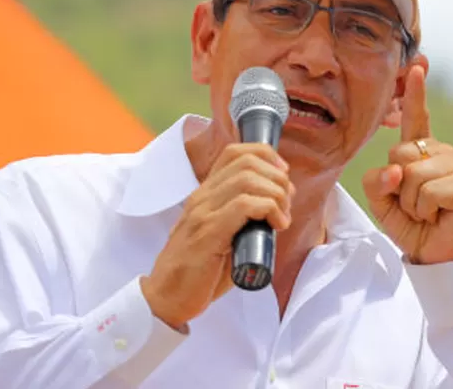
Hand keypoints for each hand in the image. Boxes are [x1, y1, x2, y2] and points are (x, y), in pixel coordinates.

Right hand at [140, 143, 293, 329]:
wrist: (165, 299)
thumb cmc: (199, 272)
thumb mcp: (224, 236)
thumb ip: (243, 219)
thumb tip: (278, 210)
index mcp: (205, 195)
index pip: (234, 153)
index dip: (266, 156)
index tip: (283, 176)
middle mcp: (202, 198)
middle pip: (247, 162)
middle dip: (277, 177)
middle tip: (287, 202)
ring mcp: (202, 213)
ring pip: (248, 180)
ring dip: (276, 194)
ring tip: (282, 217)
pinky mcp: (207, 233)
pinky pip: (244, 205)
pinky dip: (269, 209)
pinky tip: (276, 225)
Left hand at [362, 65, 452, 264]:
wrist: (437, 255)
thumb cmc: (413, 225)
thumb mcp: (383, 203)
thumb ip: (377, 182)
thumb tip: (396, 170)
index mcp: (421, 152)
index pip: (417, 118)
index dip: (416, 93)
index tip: (417, 67)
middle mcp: (442, 153)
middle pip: (400, 153)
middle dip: (398, 186)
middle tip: (415, 205)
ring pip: (413, 175)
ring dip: (412, 203)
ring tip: (427, 212)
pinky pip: (428, 191)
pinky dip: (425, 210)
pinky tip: (439, 215)